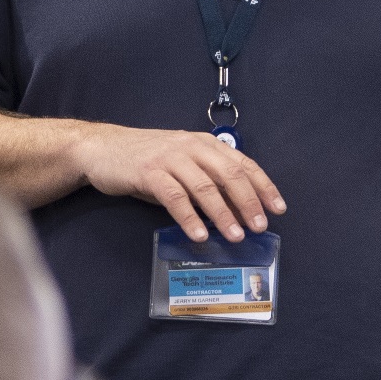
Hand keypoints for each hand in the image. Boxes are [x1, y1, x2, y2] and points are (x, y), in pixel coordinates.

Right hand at [70, 123, 283, 242]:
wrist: (101, 149)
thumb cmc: (145, 160)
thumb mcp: (181, 165)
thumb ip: (205, 180)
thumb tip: (234, 210)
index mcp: (204, 144)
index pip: (243, 164)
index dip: (263, 186)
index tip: (278, 209)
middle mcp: (191, 147)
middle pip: (229, 174)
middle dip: (248, 202)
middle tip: (260, 227)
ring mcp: (170, 158)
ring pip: (205, 187)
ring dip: (223, 213)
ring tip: (235, 235)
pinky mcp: (149, 172)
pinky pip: (175, 197)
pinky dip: (189, 217)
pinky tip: (199, 234)